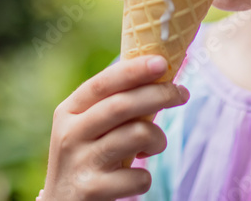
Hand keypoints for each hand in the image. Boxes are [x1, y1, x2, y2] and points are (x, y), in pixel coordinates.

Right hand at [42, 55, 189, 200]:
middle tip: (182, 93)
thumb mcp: (87, 128)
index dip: (134, 70)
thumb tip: (158, 72)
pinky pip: (138, 177)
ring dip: (158, 139)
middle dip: (159, 94)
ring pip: (137, 135)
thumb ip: (113, 104)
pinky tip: (135, 180)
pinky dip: (145, 178)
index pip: (103, 83)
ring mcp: (80, 162)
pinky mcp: (92, 190)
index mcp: (68, 111)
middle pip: (123, 105)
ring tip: (154, 146)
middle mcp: (70, 133)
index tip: (161, 62)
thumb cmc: (86, 159)